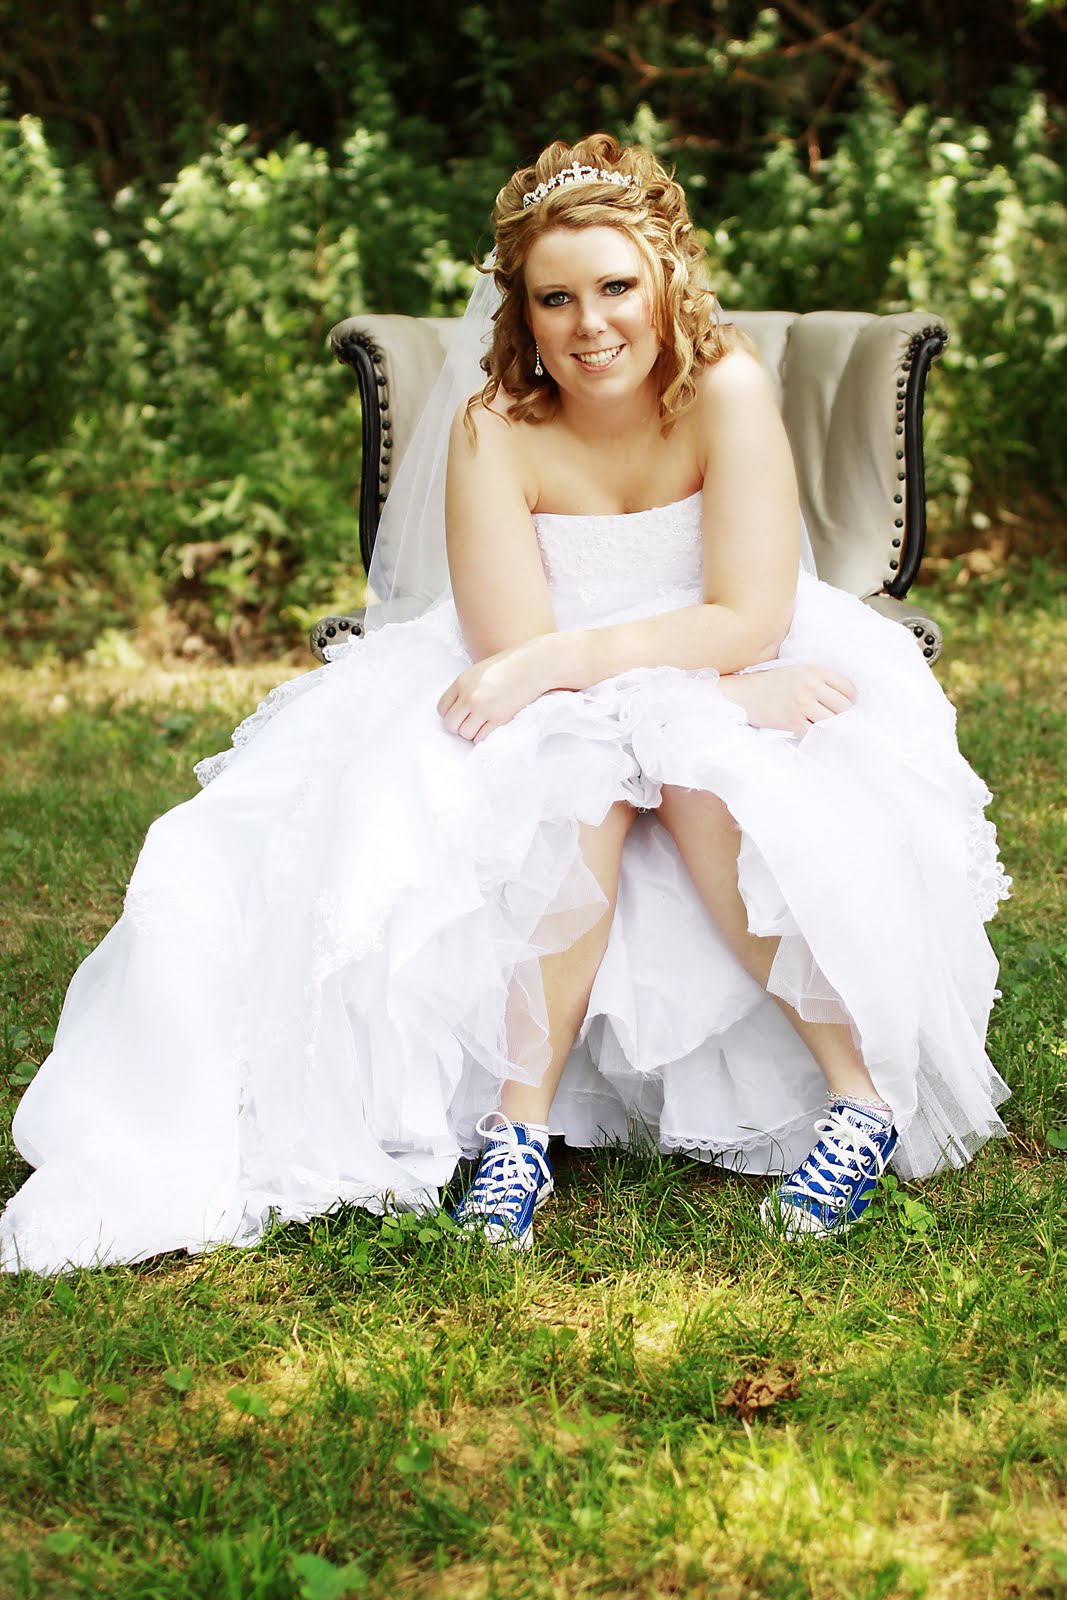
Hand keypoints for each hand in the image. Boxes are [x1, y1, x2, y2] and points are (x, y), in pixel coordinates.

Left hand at [437, 639, 551, 742]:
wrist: (534, 666)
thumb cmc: (511, 666)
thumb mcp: (481, 671)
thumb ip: (467, 687)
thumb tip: (460, 709)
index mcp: (462, 682)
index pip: (442, 708)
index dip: (450, 714)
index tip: (460, 715)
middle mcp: (469, 696)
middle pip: (450, 724)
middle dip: (459, 726)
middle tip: (472, 723)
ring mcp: (483, 709)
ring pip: (465, 733)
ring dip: (473, 732)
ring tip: (484, 724)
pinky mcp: (499, 719)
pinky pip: (481, 738)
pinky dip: (485, 736)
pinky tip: (492, 727)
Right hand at [719, 663, 854, 734]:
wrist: (743, 693)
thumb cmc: (769, 683)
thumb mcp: (796, 671)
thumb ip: (818, 680)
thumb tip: (842, 699)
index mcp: (814, 671)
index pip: (848, 688)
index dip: (848, 700)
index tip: (843, 707)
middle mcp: (811, 685)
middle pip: (844, 706)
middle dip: (843, 715)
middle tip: (836, 720)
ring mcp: (802, 703)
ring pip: (832, 720)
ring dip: (831, 726)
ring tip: (826, 728)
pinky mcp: (793, 720)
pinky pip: (815, 732)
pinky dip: (816, 735)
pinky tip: (813, 733)